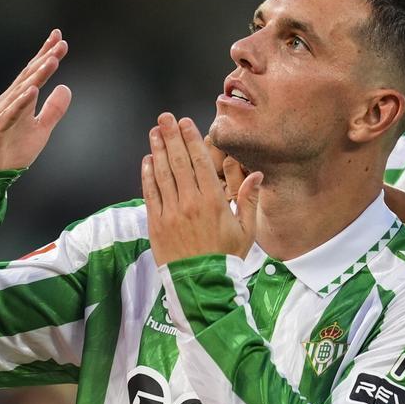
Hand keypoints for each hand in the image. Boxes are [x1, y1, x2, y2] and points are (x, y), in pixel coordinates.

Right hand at [0, 29, 71, 170]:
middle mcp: (11, 101)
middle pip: (30, 76)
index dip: (47, 55)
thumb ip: (54, 109)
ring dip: (37, 75)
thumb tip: (66, 88)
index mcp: (21, 99)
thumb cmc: (12, 148)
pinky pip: (11, 114)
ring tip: (51, 60)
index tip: (60, 40)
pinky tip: (31, 91)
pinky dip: (21, 102)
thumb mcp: (41, 128)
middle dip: (45, 59)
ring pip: (22, 91)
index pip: (35, 73)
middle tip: (60, 43)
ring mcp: (3, 113)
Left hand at [142, 114, 262, 264]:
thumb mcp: (247, 230)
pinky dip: (148, 175)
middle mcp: (190, 202)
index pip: (199, 162)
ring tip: (154, 132)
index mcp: (213, 201)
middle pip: (178, 161)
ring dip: (157, 150)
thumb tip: (257, 173)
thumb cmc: (227, 258)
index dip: (191, 140)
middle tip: (165, 118)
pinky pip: (150, 194)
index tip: (185, 123)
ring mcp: (171, 212)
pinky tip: (148, 161)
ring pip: (162, 174)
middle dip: (171, 136)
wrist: (202, 285)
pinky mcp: (156, 224)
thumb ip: (250, 199)